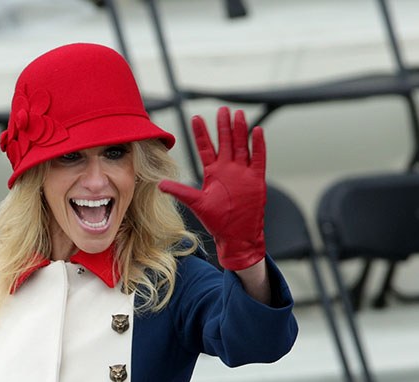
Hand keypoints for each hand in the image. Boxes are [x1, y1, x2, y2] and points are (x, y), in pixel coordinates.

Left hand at [159, 107, 266, 270]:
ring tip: (238, 114)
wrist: (237, 235)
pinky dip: (258, 145)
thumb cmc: (217, 221)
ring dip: (240, 130)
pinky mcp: (256, 179)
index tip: (195, 117)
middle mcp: (228, 169)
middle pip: (226, 141)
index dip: (201, 133)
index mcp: (213, 172)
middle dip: (223, 126)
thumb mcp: (197, 203)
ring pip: (242, 145)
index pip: (206, 148)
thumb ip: (180, 192)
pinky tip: (257, 131)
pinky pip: (259, 159)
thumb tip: (160, 184)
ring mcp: (243, 173)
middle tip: (222, 109)